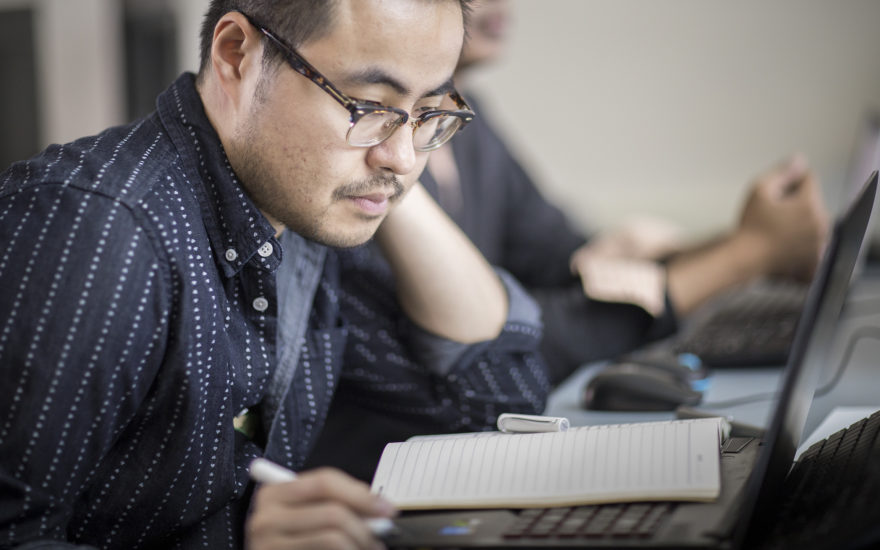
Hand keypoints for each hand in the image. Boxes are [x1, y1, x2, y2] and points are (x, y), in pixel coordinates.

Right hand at [245, 467, 395, 549]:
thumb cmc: (294, 538)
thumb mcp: (307, 512)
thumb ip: (335, 502)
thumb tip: (379, 508)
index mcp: (274, 493)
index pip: (325, 482)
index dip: (361, 494)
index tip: (387, 508)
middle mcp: (265, 518)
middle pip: (332, 513)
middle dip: (366, 525)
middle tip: (384, 535)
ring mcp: (269, 545)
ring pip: (333, 538)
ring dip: (360, 544)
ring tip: (370, 548)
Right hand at [737, 154, 829, 280]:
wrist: (744, 259)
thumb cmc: (750, 225)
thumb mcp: (759, 189)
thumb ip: (782, 172)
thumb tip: (800, 160)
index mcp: (810, 204)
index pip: (809, 179)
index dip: (790, 182)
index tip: (775, 195)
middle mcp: (821, 224)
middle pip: (814, 202)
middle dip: (797, 204)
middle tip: (773, 215)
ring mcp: (820, 245)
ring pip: (815, 223)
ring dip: (802, 223)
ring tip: (778, 231)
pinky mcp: (815, 262)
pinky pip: (814, 245)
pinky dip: (803, 245)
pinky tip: (785, 245)